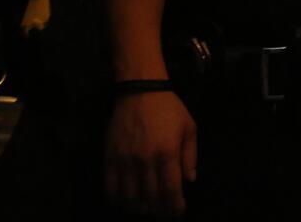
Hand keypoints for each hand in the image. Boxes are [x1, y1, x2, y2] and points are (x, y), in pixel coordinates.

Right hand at [104, 91, 197, 216]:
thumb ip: (190, 156)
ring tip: (146, 207)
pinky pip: (110, 187)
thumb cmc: (169, 108)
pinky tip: (126, 200)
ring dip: (139, 208)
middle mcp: (146, 160)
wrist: (140, 90)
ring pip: (130, 198)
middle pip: (151, 198)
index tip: (178, 212)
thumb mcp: (189, 128)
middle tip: (163, 213)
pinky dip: (117, 199)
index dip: (174, 207)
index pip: (171, 191)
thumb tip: (189, 181)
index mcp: (168, 153)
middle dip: (159, 210)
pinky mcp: (110, 157)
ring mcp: (125, 160)